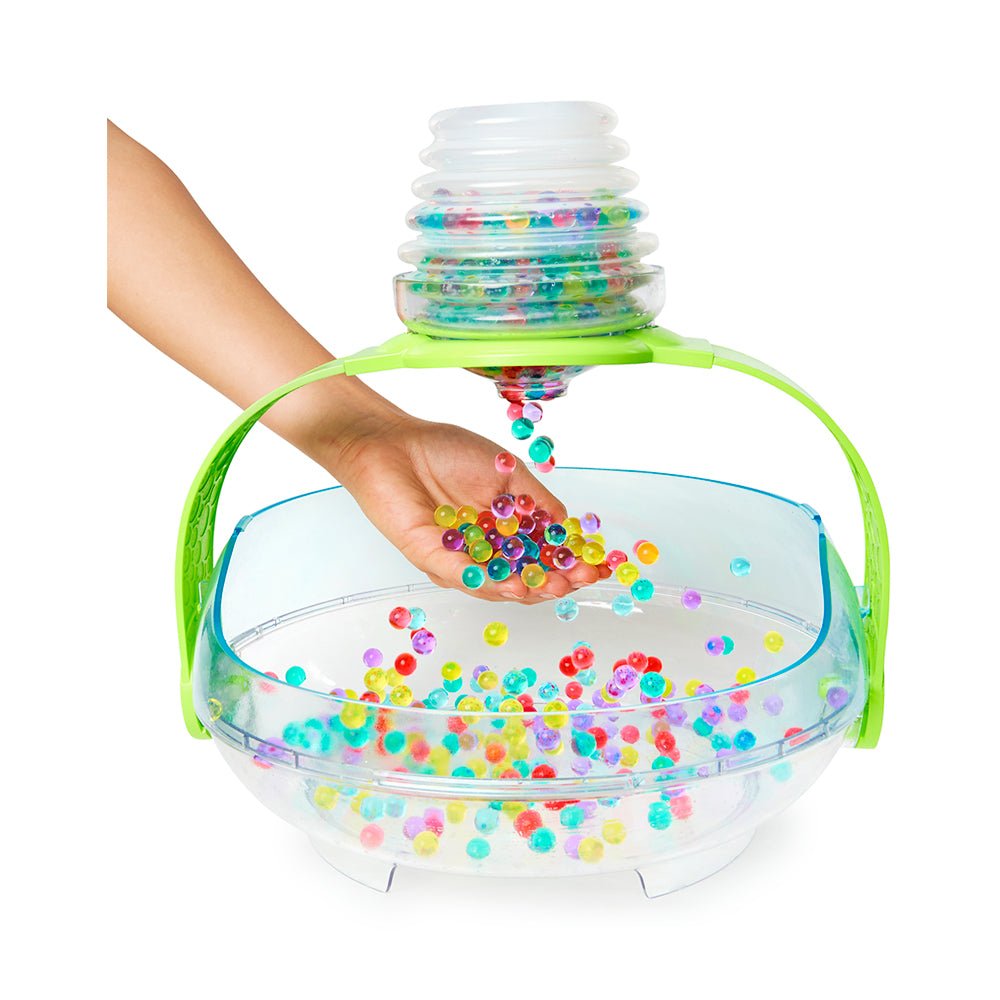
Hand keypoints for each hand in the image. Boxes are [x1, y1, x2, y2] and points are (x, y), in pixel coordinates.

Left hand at [323, 409, 601, 602]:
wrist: (394, 441)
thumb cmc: (445, 450)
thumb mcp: (506, 471)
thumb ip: (535, 499)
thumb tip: (567, 525)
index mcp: (501, 532)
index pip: (540, 555)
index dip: (568, 563)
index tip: (596, 566)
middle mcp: (481, 550)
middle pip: (522, 577)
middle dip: (552, 582)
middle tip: (577, 582)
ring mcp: (456, 557)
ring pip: (494, 583)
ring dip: (525, 588)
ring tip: (551, 586)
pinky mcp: (429, 556)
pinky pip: (460, 574)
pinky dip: (487, 581)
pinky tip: (512, 585)